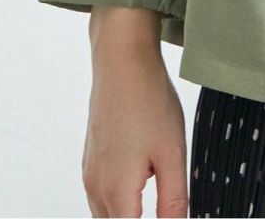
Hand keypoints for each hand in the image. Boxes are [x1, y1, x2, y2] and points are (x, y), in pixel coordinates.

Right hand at [82, 48, 187, 217]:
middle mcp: (96, 187)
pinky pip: (102, 195)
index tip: (169, 214)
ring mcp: (90, 172)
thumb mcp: (173, 153)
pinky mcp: (91, 158)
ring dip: (128, 215)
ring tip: (157, 201)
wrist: (122, 61)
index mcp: (116, 192)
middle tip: (167, 206)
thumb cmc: (148, 102)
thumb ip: (173, 200)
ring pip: (106, 214)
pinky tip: (142, 181)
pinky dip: (120, 201)